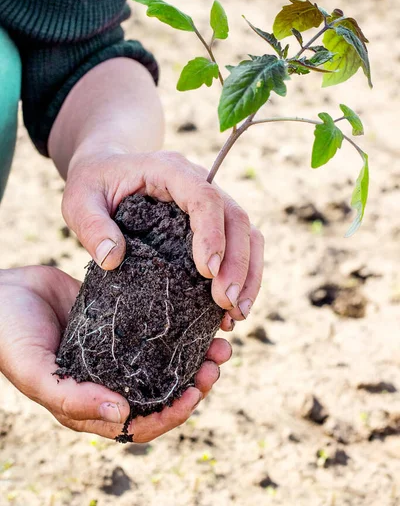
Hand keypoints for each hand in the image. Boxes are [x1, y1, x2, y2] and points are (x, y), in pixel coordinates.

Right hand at [0, 266, 230, 440]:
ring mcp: (117, 350)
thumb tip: (121, 416)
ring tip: (218, 340)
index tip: (194, 393)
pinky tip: (197, 312)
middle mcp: (110, 379)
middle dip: (194, 383)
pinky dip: (178, 327)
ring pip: (166, 361)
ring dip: (194, 355)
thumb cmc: (9, 336)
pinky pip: (156, 328)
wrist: (2, 292)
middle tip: (216, 361)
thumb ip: (71, 398)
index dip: (171, 414)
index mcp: (91, 404)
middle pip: (162, 392)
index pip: (141, 423)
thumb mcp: (35, 371)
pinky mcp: (120, 319)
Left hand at [63, 150, 263, 322]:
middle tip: (227, 304)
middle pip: (235, 217)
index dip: (212, 233)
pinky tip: (232, 310)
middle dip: (238, 263)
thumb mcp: (78, 200)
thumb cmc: (93, 184)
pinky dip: (243, 276)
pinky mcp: (212, 224)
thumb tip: (112, 259)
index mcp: (169, 170)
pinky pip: (239, 246)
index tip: (208, 272)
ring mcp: (210, 203)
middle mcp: (198, 182)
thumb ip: (90, 225)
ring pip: (247, 233)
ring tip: (237, 314)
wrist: (107, 170)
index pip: (204, 196)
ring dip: (248, 274)